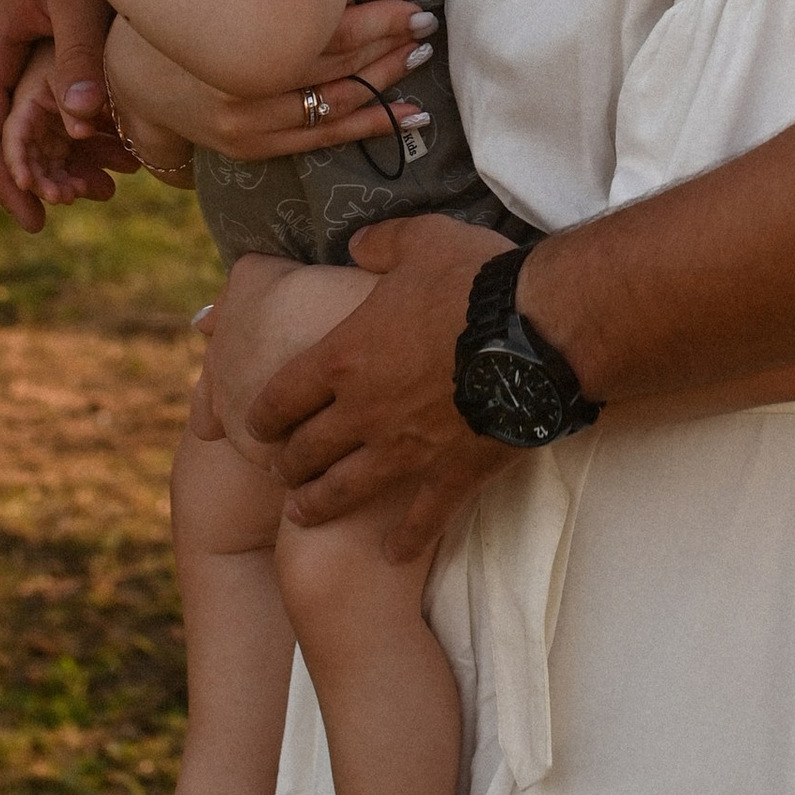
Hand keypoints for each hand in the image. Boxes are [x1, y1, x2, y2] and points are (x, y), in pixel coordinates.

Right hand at [0, 0, 118, 230]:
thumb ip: (80, 58)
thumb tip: (81, 125)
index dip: (8, 185)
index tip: (36, 225)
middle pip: (2, 132)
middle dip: (39, 173)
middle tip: (86, 202)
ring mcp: (3, 36)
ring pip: (22, 111)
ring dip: (57, 148)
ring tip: (105, 179)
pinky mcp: (25, 25)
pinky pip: (35, 84)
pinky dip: (66, 114)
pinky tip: (106, 130)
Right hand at [93, 0, 434, 157]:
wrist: (130, 74)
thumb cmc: (188, 16)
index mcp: (244, 43)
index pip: (328, 33)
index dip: (379, 20)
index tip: (416, 8)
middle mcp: (246, 90)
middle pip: (336, 69)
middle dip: (388, 49)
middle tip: (427, 31)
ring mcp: (247, 125)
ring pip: (333, 106)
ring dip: (383, 87)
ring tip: (420, 64)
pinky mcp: (249, 147)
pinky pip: (319, 140)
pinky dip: (366, 128)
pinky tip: (404, 118)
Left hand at [247, 213, 509, 561]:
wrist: (537, 331)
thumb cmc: (476, 281)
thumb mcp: (422, 241)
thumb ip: (381, 244)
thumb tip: (356, 244)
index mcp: (345, 355)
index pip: (283, 395)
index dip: (262, 415)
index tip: (256, 425)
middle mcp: (363, 410)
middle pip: (306, 449)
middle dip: (286, 463)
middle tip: (281, 470)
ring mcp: (405, 449)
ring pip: (344, 489)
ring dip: (317, 504)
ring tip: (300, 514)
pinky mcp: (450, 473)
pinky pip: (421, 517)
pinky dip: (405, 539)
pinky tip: (393, 554)